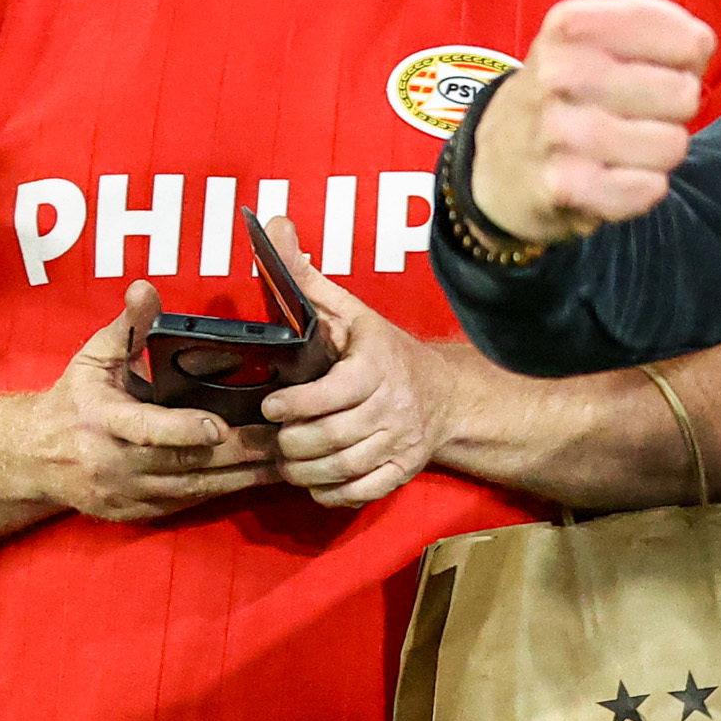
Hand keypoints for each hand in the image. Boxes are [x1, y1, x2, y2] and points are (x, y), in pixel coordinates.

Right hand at [23, 286, 282, 518]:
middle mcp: (112, 463)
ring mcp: (125, 493)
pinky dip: (225, 491)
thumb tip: (145, 288)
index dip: (181, 430)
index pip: (144, 429)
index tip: (220, 426)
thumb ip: (127, 326)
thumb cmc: (75, 399)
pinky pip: (188, 503)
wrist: (35, 458)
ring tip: (289, 457)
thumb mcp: (94, 358)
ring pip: (192, 489)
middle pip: (182, 463)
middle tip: (287, 436)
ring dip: (242, 476)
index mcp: (102, 421)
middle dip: (237, 452)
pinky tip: (260, 476)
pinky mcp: (138, 513)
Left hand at [255, 216, 463, 508]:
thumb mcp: (351, 313)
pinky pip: (357, 492)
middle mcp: (393, 406)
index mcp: (377, 367)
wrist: (448, 395)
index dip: (296, 405)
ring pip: (338, 468)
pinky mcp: (402, 471)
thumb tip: (273, 227)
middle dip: (290, 442)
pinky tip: (316, 477)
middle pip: (328, 438)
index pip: (335, 395)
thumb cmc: (384, 352)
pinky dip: (329, 491)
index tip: (273, 405)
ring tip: (288, 456)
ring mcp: (400, 442)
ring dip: (302, 469)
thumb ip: (306, 279)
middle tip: (275, 435)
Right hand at [472, 0, 715, 247]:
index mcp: (575, 24)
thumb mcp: (598, 37)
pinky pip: (650, 189)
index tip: (653, 68)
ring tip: (620, 145)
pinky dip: (641, 189)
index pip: (693, 42)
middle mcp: (562, 72)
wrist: (496, 160)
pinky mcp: (563, 186)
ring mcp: (560, 131)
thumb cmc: (569, 91)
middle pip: (685, 95)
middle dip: (672, 109)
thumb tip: (700, 48)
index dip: (687, 62)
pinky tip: (610, 176)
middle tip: (633, 112)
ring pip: (672, 145)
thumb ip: (662, 29)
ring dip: (657, 152)